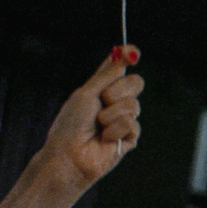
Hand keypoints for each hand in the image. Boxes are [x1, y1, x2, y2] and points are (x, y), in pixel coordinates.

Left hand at [0, 48, 144, 207]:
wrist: (70, 155)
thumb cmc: (70, 125)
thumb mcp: (87, 93)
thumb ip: (108, 74)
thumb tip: (125, 52)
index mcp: (102, 88)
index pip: (121, 68)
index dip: (128, 57)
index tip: (131, 52)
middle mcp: (115, 102)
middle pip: (136, 82)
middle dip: (118, 90)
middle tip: (102, 101)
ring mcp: (123, 119)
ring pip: (134, 105)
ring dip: (112, 114)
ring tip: (98, 126)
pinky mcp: (129, 138)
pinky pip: (133, 125)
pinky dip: (115, 130)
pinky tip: (105, 139)